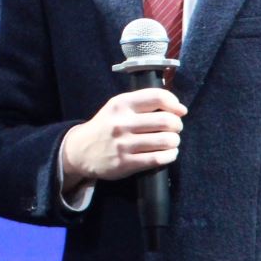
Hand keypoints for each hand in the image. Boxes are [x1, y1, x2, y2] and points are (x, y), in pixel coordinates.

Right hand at [61, 87, 187, 191]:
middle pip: (167, 120)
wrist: (80, 150)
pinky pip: (158, 159)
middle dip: (177, 125)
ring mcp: (124, 144)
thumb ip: (143, 102)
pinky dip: (170, 155)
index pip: (157, 97)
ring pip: (166, 141)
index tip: (180, 111)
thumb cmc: (105, 126)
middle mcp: (122, 123)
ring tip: (170, 141)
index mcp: (121, 104)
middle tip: (174, 128)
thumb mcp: (117, 107)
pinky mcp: (126, 163)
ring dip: (174, 141)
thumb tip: (178, 108)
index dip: (175, 103)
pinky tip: (168, 153)